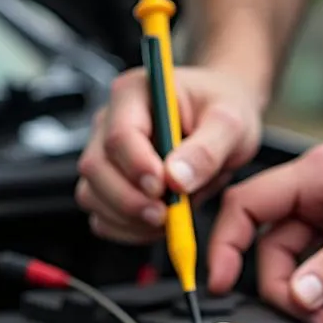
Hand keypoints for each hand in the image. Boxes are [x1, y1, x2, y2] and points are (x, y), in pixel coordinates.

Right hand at [75, 66, 263, 243]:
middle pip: (96, 168)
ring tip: (168, 219)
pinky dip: (127, 229)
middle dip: (129, 200)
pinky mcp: (109, 185)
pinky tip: (157, 226)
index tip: (163, 188)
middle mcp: (110, 122)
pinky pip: (102, 216)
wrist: (222, 126)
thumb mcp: (230, 124)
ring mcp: (105, 155)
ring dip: (128, 219)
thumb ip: (207, 149)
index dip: (138, 167)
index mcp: (135, 93)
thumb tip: (176, 178)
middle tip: (166, 214)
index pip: (120, 134)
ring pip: (92, 195)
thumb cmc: (222, 112)